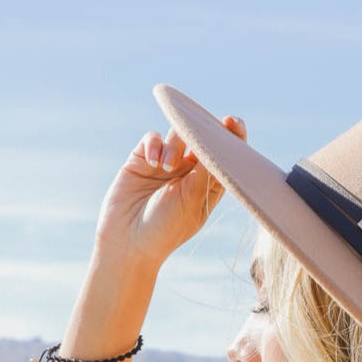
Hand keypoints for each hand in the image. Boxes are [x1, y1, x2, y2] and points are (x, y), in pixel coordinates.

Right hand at [93, 115, 246, 267]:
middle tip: (211, 120)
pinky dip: (154, 145)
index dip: (231, 138)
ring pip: (177, 135)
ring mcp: (164, 165)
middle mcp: (188, 173)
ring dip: (175, 144)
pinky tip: (153, 163)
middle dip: (205, 128)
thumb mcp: (192, 199)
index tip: (233, 123)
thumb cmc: (166, 228)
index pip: (222, 157)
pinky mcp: (142, 159)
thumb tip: (216, 140)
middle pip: (201, 140)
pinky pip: (152, 138)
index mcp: (207, 187)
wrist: (128, 242)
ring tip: (167, 166)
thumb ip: (204, 169)